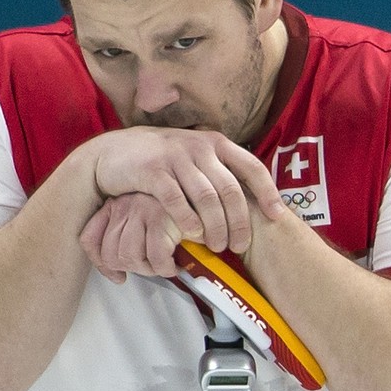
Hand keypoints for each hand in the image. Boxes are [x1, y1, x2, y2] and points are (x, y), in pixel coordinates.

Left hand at [79, 193, 183, 283]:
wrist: (211, 199)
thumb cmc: (182, 216)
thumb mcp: (146, 225)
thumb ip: (127, 242)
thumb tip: (117, 277)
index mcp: (116, 203)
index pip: (89, 239)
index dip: (102, 265)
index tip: (120, 276)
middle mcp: (124, 204)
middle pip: (110, 254)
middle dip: (133, 269)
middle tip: (153, 267)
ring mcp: (142, 210)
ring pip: (130, 257)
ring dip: (150, 269)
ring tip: (165, 264)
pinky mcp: (161, 219)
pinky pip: (155, 258)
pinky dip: (166, 268)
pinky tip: (176, 264)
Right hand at [84, 127, 285, 253]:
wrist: (114, 152)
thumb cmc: (163, 161)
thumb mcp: (196, 158)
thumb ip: (220, 171)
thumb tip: (255, 200)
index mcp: (216, 143)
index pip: (252, 167)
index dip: (268, 192)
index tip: (276, 216)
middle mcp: (199, 147)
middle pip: (230, 189)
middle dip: (239, 222)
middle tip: (239, 246)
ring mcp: (175, 157)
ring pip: (206, 197)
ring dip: (216, 226)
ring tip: (218, 246)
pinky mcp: (152, 170)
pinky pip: (176, 199)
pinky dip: (187, 220)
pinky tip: (192, 235)